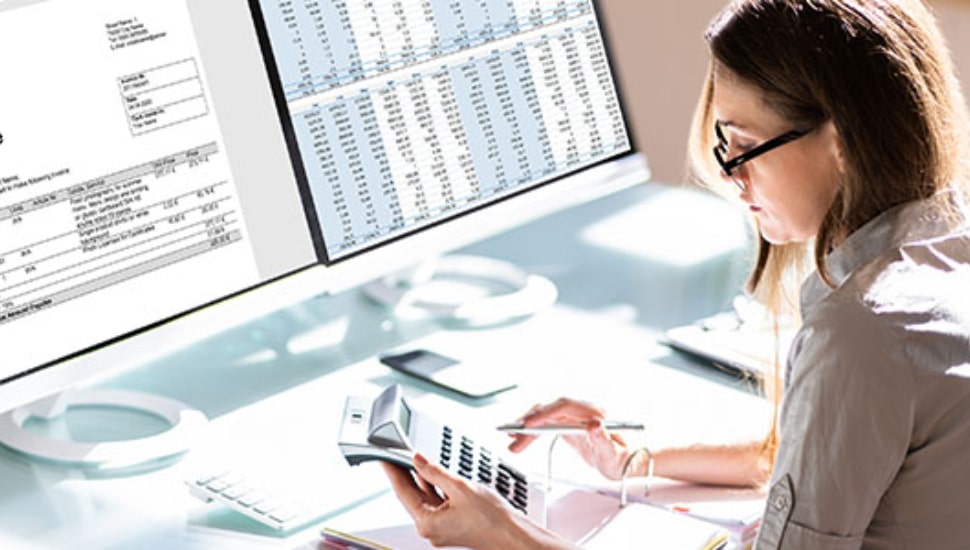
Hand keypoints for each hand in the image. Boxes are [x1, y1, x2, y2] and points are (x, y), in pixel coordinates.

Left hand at [382, 453, 524, 547]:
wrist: (513, 535)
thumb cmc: (492, 519)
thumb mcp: (460, 488)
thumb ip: (434, 472)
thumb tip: (417, 460)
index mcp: (427, 522)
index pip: (402, 491)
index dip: (393, 471)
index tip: (384, 457)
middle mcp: (430, 529)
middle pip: (411, 495)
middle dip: (404, 474)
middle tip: (395, 454)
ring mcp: (440, 528)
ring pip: (424, 498)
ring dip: (420, 480)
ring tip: (411, 460)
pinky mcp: (450, 525)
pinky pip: (436, 503)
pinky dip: (433, 488)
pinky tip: (432, 475)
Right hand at [507, 398, 636, 480]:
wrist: (629, 460)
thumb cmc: (624, 458)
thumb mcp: (616, 455)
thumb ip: (605, 441)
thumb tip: (595, 425)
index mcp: (595, 412)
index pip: (564, 406)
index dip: (545, 414)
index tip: (529, 425)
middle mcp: (583, 410)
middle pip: (550, 409)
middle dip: (530, 421)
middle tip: (513, 436)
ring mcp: (575, 417)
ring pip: (545, 415)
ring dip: (527, 426)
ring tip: (512, 440)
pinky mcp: (569, 425)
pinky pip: (546, 423)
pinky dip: (533, 430)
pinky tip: (520, 437)